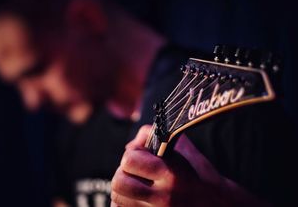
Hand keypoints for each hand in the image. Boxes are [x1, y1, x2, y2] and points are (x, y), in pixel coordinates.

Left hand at [111, 125, 267, 206]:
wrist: (219, 205)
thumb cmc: (198, 173)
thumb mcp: (182, 147)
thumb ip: (153, 136)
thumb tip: (129, 146)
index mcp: (171, 173)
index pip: (129, 160)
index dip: (132, 155)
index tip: (141, 156)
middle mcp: (164, 197)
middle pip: (119, 183)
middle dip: (123, 174)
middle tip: (134, 173)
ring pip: (117, 200)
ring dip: (123, 191)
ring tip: (136, 186)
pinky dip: (125, 204)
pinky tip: (137, 200)